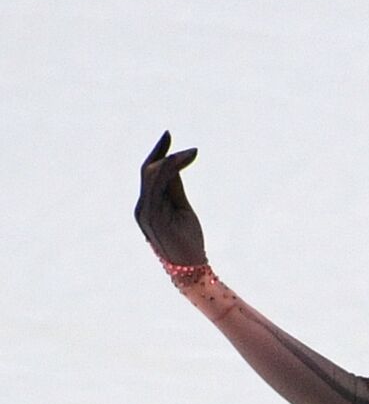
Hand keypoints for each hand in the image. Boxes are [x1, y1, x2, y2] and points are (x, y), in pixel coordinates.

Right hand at [134, 130, 205, 265]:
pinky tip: (182, 160)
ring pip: (152, 176)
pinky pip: (158, 186)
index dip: (157, 154)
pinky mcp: (153, 216)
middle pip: (147, 171)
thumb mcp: (182, 208)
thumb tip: (174, 165)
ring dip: (171, 160)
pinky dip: (170, 170)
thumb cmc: (188, 241)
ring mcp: (145, 212)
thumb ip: (175, 188)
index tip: (168, 137)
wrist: (190, 269)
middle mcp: (142, 207)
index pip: (149, 174)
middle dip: (159, 152)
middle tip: (170, 135)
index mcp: (148, 205)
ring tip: (191, 152)